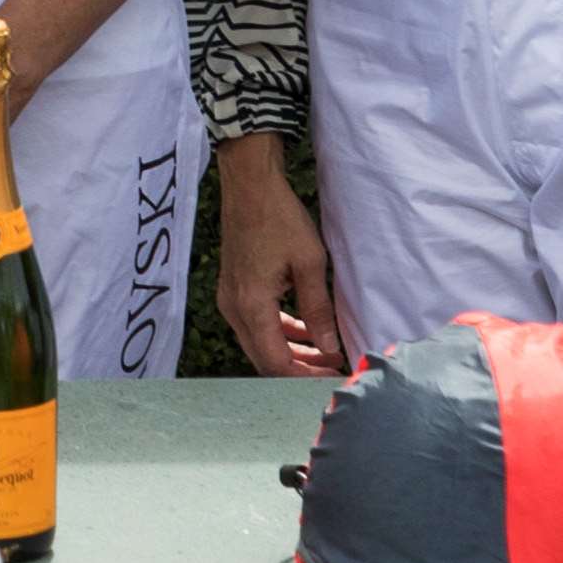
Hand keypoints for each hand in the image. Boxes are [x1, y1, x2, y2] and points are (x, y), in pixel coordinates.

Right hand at [213, 132, 345, 376]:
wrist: (249, 185)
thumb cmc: (279, 217)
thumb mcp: (310, 263)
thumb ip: (318, 309)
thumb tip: (331, 347)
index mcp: (251, 305)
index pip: (275, 363)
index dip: (304, 378)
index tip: (332, 377)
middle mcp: (234, 308)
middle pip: (264, 359)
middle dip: (299, 369)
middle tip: (333, 370)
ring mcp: (230, 299)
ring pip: (260, 343)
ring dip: (292, 351)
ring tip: (326, 354)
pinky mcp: (234, 289)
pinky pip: (256, 324)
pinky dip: (280, 332)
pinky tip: (306, 330)